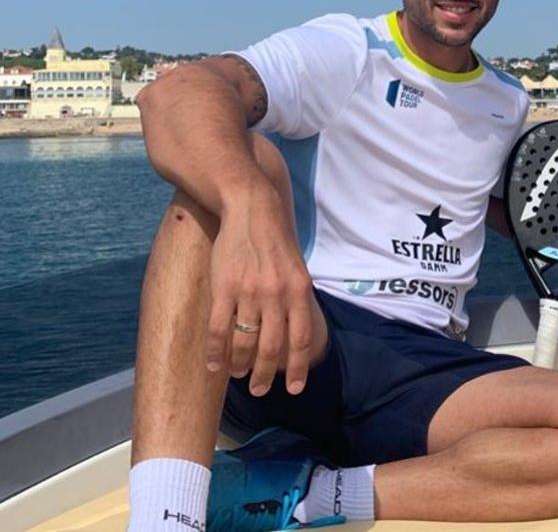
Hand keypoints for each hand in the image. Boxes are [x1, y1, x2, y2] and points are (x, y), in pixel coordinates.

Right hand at [207, 186, 315, 397]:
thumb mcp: (297, 270)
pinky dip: (215, 351)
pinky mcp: (224, 287)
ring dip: (241, 365)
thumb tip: (296, 333)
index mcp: (299, 292)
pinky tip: (213, 364)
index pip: (301, 339)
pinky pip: (219, 328)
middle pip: (272, 347)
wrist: (252, 210)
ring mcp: (249, 292)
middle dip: (267, 375)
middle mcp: (276, 295)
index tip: (296, 389)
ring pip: (245, 341)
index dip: (299, 367)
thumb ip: (297, 300)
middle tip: (261, 390)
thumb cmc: (275, 243)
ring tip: (239, 376)